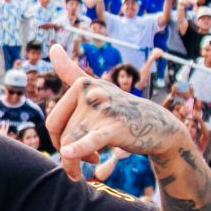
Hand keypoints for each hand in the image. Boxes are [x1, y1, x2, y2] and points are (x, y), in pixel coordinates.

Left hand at [45, 44, 179, 180]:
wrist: (157, 125)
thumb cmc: (121, 107)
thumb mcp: (98, 88)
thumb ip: (72, 72)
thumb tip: (52, 47)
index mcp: (82, 85)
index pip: (55, 120)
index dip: (57, 138)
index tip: (68, 148)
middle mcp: (90, 94)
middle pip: (61, 134)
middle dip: (67, 152)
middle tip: (86, 158)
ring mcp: (102, 110)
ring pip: (70, 144)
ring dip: (76, 163)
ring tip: (92, 162)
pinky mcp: (114, 128)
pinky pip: (90, 140)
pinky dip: (77, 150)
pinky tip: (69, 155)